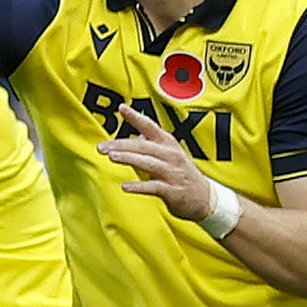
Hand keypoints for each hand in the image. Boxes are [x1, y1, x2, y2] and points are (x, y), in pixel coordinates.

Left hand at [102, 103, 218, 223]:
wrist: (204, 198)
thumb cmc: (183, 175)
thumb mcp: (169, 155)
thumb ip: (151, 146)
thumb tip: (133, 138)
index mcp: (168, 144)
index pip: (150, 126)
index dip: (136, 116)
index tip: (122, 107)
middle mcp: (170, 155)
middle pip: (144, 146)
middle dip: (121, 145)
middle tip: (102, 146)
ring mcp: (172, 172)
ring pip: (148, 163)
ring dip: (129, 159)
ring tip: (112, 157)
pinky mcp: (172, 190)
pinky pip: (153, 187)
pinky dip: (139, 186)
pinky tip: (125, 186)